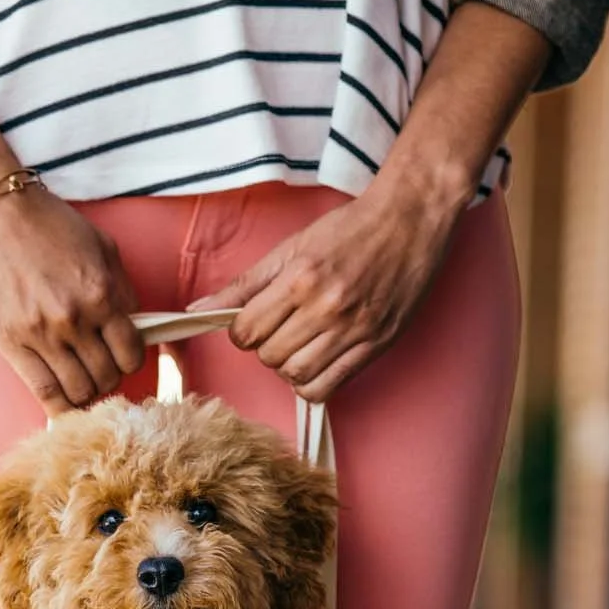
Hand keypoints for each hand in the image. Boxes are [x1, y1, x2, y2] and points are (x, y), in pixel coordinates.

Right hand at [0, 185, 145, 414]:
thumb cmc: (48, 224)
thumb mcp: (101, 246)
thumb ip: (122, 290)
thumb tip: (135, 328)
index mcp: (102, 294)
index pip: (132, 354)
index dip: (130, 361)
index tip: (122, 357)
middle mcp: (74, 319)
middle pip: (107, 377)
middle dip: (108, 377)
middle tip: (99, 368)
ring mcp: (41, 334)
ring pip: (79, 391)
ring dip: (85, 392)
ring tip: (79, 379)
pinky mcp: (11, 343)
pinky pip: (44, 392)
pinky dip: (60, 408)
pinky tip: (63, 406)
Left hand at [190, 170, 468, 403]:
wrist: (409, 220)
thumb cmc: (349, 229)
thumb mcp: (291, 248)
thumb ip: (245, 284)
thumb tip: (199, 309)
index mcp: (301, 279)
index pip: (247, 332)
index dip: (243, 332)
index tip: (255, 321)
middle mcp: (327, 307)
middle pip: (270, 357)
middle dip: (266, 347)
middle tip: (280, 329)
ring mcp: (354, 329)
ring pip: (297, 376)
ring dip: (288, 367)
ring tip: (298, 345)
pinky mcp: (376, 345)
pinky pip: (329, 388)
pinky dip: (313, 383)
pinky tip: (316, 362)